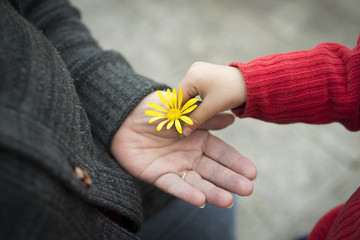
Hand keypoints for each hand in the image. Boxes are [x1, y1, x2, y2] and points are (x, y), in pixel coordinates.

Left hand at [111, 91, 255, 207]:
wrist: (125, 117)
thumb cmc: (155, 110)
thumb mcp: (182, 110)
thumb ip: (205, 117)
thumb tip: (232, 119)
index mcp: (199, 140)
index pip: (222, 153)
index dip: (236, 162)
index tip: (252, 172)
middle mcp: (190, 156)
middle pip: (213, 171)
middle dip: (230, 180)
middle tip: (248, 190)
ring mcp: (176, 167)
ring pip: (197, 182)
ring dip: (213, 192)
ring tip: (229, 201)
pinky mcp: (158, 176)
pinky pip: (174, 185)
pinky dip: (186, 193)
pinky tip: (200, 200)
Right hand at [177, 61, 246, 135]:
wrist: (250, 82)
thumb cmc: (231, 93)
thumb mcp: (211, 108)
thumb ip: (195, 120)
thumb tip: (183, 132)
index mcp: (192, 77)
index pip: (177, 97)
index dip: (177, 112)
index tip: (178, 125)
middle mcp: (193, 70)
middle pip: (182, 94)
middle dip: (184, 108)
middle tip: (184, 123)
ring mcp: (198, 69)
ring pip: (188, 92)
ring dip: (190, 104)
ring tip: (193, 116)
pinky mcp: (203, 72)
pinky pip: (194, 88)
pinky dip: (196, 98)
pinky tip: (200, 106)